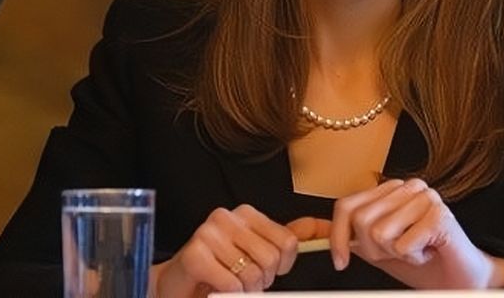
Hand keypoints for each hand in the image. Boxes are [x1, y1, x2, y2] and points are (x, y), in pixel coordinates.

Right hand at [149, 204, 298, 296]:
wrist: (177, 285)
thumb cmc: (217, 269)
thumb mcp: (256, 250)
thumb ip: (286, 239)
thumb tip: (325, 229)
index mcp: (246, 213)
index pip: (288, 241)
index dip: (283, 265)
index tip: (272, 270)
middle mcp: (228, 216)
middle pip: (271, 258)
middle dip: (262, 280)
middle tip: (245, 281)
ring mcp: (210, 233)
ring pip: (252, 273)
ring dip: (244, 290)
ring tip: (229, 284)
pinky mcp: (195, 254)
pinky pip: (231, 285)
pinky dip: (229, 294)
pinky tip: (216, 288)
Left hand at [329, 178, 503, 289]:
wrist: (462, 278)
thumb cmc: (421, 260)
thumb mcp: (378, 248)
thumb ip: (352, 236)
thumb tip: (312, 233)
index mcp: (390, 189)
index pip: (347, 206)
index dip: (337, 237)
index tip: (340, 262)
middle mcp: (406, 186)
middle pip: (362, 222)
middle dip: (374, 251)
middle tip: (396, 254)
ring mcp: (425, 196)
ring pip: (381, 233)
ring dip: (396, 254)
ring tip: (415, 250)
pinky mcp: (439, 214)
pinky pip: (404, 245)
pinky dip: (414, 258)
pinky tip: (429, 252)